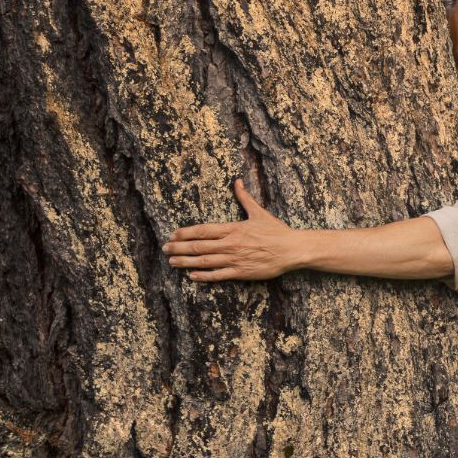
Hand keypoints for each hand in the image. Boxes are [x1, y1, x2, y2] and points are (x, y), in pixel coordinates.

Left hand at [165, 179, 306, 281]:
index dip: (185, 233)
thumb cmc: (276, 231)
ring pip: (204, 261)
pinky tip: (192, 275)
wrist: (292, 249)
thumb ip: (245, 198)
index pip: (202, 230)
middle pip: (198, 246)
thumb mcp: (259, 212)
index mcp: (233, 229)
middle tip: (165, 248)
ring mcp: (235, 259)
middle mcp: (231, 244)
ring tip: (172, 262)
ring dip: (185, 262)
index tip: (172, 235)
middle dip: (178, 248)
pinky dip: (203, 276)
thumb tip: (237, 181)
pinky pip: (218, 275)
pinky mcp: (241, 272)